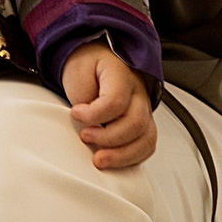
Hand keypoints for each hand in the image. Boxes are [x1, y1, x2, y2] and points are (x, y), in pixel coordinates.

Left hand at [62, 42, 156, 169]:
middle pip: (136, 123)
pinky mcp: (143, 124)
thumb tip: (87, 125)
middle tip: (85, 137)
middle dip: (108, 139)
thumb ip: (83, 97)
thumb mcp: (78, 71)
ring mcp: (144, 110)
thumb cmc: (88, 66)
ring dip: (121, 155)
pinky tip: (113, 160)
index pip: (116, 101)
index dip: (93, 114)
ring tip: (99, 159)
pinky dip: (130, 158)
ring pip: (146, 139)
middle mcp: (139, 93)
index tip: (75, 113)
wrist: (97, 61)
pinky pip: (146, 147)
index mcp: (122, 75)